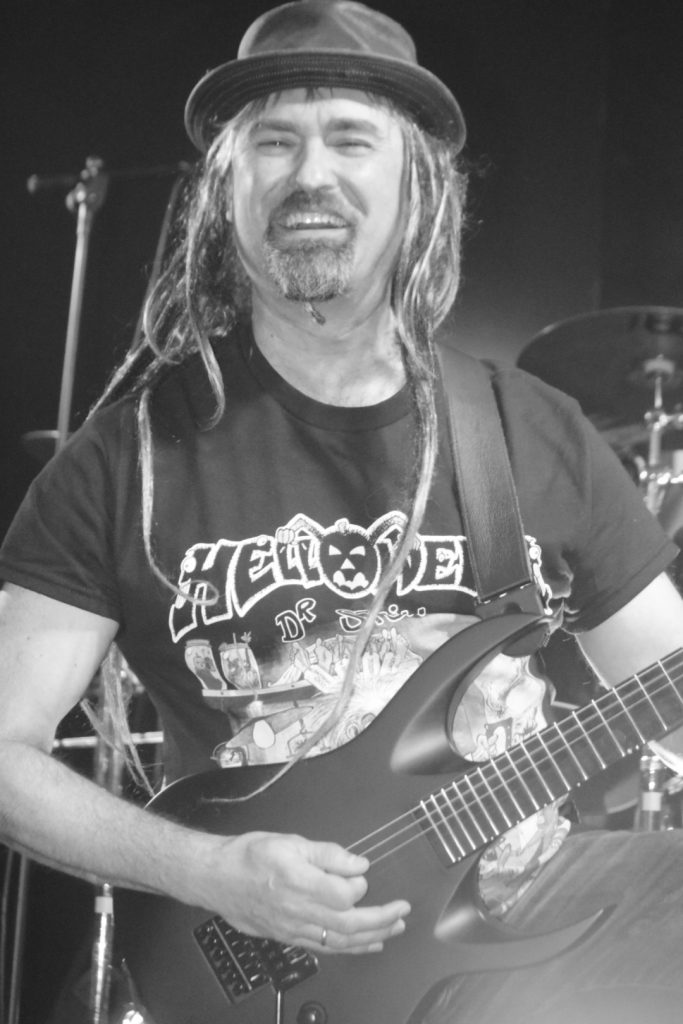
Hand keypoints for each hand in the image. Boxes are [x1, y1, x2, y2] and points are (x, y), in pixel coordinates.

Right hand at [201, 830, 409, 953]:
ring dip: (372, 937)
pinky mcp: (289, 938)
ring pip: (340, 942)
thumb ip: (327, 853)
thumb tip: (357, 864)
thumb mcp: (289, 841)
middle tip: (402, 911)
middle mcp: (297, 910)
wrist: (217, 878)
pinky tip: (368, 945)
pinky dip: (351, 949)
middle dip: (381, 920)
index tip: (362, 873)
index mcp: (298, 881)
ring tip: (395, 928)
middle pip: (348, 925)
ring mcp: (293, 929)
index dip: (359, 886)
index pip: (343, 895)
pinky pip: (326, 948)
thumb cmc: (249, 856)